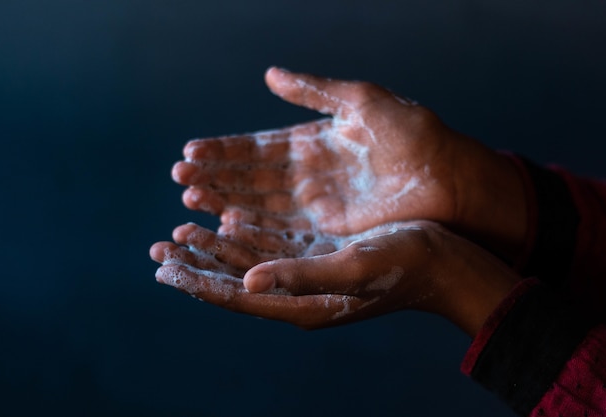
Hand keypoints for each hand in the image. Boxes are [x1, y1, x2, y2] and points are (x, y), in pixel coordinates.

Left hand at [150, 220, 518, 335]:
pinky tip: (229, 221)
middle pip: (233, 281)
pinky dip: (245, 236)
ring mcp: (309, 277)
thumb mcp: (353, 267)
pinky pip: (272, 249)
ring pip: (248, 263)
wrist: (446, 263)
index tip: (161, 264)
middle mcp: (299, 294)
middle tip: (159, 246)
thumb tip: (247, 282)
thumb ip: (299, 276)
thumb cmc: (406, 263)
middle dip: (196, 263)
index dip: (196, 279)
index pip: (233, 295)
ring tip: (183, 231)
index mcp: (301, 303)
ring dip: (215, 248)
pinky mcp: (321, 259)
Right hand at [172, 67, 526, 260]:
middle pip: (251, 178)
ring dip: (225, 201)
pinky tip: (223, 221)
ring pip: (261, 204)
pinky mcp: (328, 230)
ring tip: (189, 196)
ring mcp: (317, 205)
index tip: (190, 150)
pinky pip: (284, 228)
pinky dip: (254, 225)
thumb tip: (268, 74)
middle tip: (179, 174)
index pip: (258, 147)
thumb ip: (314, 90)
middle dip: (215, 176)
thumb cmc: (412, 132)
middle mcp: (309, 175)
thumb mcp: (361, 100)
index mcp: (313, 142)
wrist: (450, 176)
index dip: (225, 150)